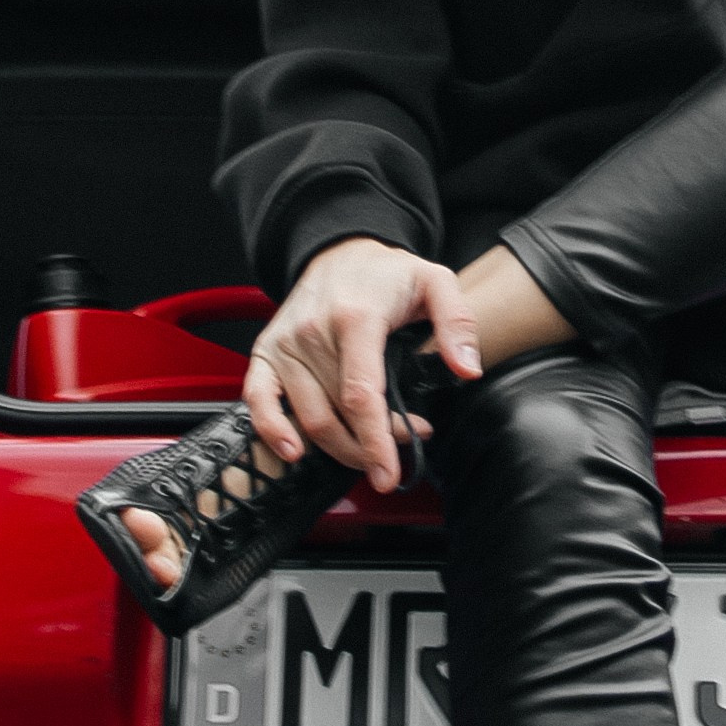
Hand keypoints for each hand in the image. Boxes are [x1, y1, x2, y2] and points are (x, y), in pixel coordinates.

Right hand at [244, 236, 481, 489]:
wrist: (340, 253)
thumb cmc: (387, 274)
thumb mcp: (435, 282)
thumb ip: (457, 322)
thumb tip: (467, 369)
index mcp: (355, 317)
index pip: (361, 394)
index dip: (376, 440)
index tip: (389, 472)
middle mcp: (313, 332)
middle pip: (337, 414)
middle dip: (369, 445)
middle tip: (399, 446)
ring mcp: (286, 344)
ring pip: (308, 417)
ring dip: (339, 447)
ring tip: (369, 447)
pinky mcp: (267, 352)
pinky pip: (258, 398)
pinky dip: (271, 430)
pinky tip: (293, 451)